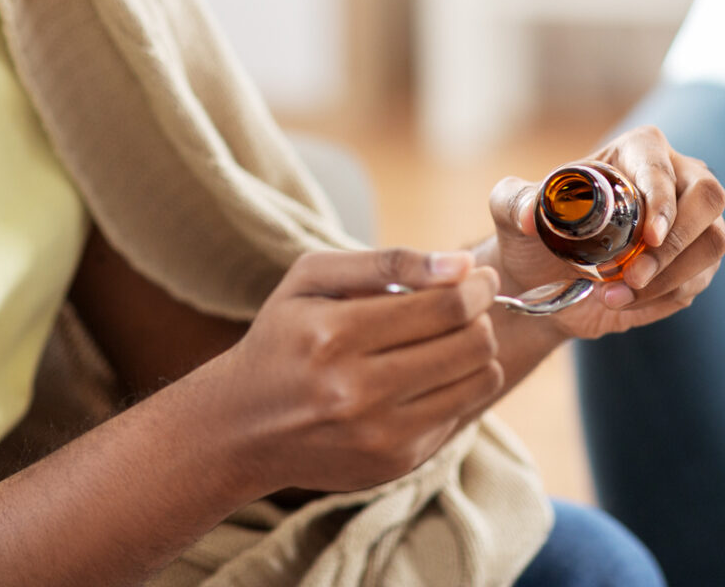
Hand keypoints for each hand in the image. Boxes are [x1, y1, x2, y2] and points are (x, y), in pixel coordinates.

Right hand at [197, 248, 504, 497]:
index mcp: (334, 334)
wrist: (243, 424)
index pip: (444, 307)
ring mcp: (379, 434)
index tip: (481, 277)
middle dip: (482, 317)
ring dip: (479, 354)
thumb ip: (387, 262)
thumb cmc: (283, 337)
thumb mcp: (312, 279)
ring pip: (478, 383)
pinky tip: (429, 377)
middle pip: (470, 345)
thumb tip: (461, 264)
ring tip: (454, 340)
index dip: (477, 287)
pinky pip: (462, 416)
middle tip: (471, 306)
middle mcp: (356, 391)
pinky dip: (457, 390)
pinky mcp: (395, 463)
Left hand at [486, 126, 724, 341]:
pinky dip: (660, 298)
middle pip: (709, 198)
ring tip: (614, 294)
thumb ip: (514, 202)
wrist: (541, 279)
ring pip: (712, 244)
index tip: (647, 236)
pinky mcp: (692, 265)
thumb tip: (531, 216)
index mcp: (635, 152)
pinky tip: (618, 302)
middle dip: (675, 241)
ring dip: (669, 276)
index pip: (662, 166)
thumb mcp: (509, 209)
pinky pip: (696, 281)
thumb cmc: (531, 231)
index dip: (662, 198)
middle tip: (635, 273)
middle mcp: (674, 180)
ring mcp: (690, 224)